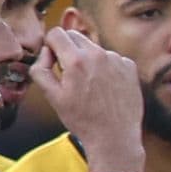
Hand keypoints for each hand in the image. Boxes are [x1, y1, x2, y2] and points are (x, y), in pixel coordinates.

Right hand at [35, 26, 143, 171]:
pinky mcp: (130, 67)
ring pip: (94, 48)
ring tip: (90, 87)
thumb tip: (45, 53)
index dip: (50, 45)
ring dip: (88, 60)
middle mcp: (98, 54)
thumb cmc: (82, 120)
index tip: (53, 60)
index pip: (56, 33)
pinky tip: (106, 89)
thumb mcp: (52, 97)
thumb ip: (40, 70)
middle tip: (69, 74)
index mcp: (76, 61)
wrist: (115, 138)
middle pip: (75, 36)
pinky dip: (106, 68)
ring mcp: (116, 59)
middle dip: (67, 50)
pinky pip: (112, 59)